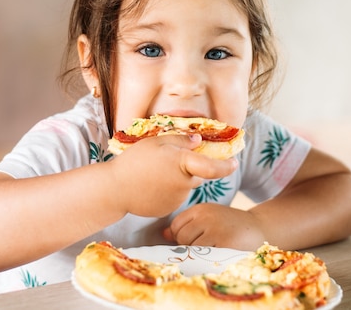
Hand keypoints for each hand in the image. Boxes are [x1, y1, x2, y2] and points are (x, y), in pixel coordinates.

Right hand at [107, 134, 237, 217]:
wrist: (115, 189)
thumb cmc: (134, 161)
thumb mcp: (156, 142)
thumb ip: (181, 141)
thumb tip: (198, 142)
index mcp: (183, 164)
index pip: (213, 167)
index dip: (226, 166)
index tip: (235, 163)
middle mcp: (184, 184)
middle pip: (196, 175)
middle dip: (188, 169)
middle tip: (166, 162)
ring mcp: (177, 199)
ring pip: (183, 187)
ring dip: (175, 180)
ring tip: (151, 174)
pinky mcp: (167, 210)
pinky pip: (172, 198)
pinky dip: (166, 192)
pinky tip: (148, 186)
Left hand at [162, 203, 264, 249]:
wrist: (260, 228)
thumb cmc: (230, 225)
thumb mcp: (208, 219)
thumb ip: (187, 226)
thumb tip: (164, 235)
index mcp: (200, 208)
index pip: (176, 226)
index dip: (181, 237)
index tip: (195, 240)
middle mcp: (206, 216)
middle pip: (182, 238)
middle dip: (189, 247)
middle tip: (206, 246)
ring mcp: (215, 230)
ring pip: (192, 248)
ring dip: (199, 254)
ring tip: (214, 249)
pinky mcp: (224, 244)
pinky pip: (205, 257)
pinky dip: (208, 259)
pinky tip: (219, 254)